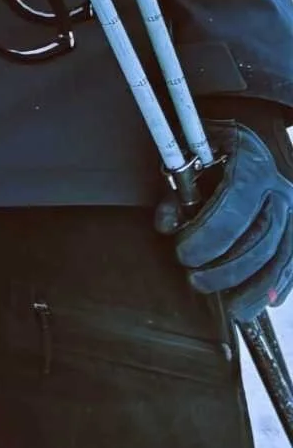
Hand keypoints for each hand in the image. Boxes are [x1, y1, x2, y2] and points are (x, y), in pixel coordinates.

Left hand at [157, 119, 292, 323]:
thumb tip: (167, 226)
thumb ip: (175, 191)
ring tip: (229, 305)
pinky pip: (292, 264)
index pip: (233, 207)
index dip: (208, 237)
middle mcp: (279, 189)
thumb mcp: (187, 155)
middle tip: (196, 279)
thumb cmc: (213, 148)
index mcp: (251, 164)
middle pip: (259, 240)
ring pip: (280, 259)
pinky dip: (276, 287)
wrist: (244, 142)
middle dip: (226, 269)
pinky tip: (259, 302)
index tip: (184, 254)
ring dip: (252, 288)